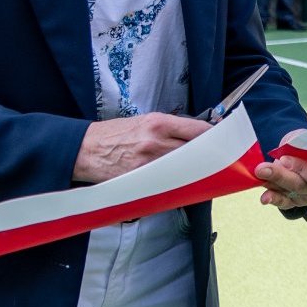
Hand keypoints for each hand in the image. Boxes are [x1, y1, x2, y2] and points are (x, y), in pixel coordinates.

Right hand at [73, 113, 209, 183]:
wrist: (85, 149)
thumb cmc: (114, 134)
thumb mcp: (143, 121)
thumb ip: (170, 128)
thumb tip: (195, 134)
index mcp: (158, 123)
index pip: (197, 130)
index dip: (214, 136)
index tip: (221, 139)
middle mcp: (156, 143)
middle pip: (195, 152)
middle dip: (207, 156)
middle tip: (216, 160)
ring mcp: (149, 164)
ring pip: (184, 171)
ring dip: (194, 172)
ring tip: (200, 173)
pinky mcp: (141, 181)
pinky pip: (167, 185)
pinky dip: (175, 185)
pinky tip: (180, 185)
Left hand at [254, 130, 306, 210]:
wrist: (296, 153)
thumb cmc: (303, 145)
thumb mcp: (304, 140)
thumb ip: (299, 147)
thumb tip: (286, 155)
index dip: (302, 169)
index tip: (284, 159)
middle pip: (302, 186)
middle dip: (281, 176)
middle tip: (262, 168)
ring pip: (290, 194)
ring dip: (272, 184)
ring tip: (259, 173)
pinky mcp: (294, 202)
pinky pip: (284, 202)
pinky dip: (273, 198)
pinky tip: (264, 197)